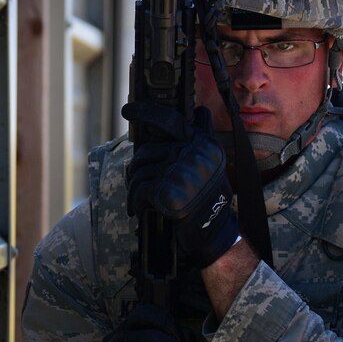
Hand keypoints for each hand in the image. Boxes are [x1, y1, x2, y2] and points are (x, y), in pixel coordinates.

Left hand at [122, 102, 239, 268]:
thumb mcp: (211, 163)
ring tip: (139, 197)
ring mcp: (181, 172)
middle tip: (135, 180)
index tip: (127, 109)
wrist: (215, 231)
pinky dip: (135, 201)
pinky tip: (139, 208)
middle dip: (136, 168)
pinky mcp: (169, 192)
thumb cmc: (209, 199)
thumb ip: (202, 139)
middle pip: (147, 151)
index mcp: (204, 145)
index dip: (147, 112)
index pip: (171, 121)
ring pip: (140, 171)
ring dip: (134, 187)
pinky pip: (140, 190)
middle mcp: (194, 155)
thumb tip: (199, 111)